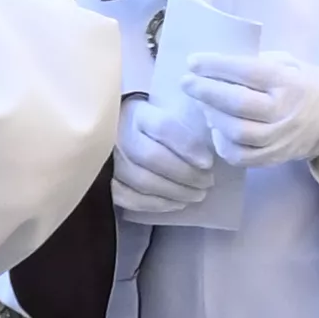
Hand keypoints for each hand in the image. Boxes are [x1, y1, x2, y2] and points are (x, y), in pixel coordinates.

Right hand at [111, 95, 216, 216]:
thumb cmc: (149, 123)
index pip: (164, 128)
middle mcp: (120, 134)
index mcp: (138, 113)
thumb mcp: (164, 112)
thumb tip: (214, 146)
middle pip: (153, 157)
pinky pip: (128, 197)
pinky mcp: (104, 180)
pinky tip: (176, 204)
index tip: (209, 162)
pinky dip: (155, 204)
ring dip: (175, 192)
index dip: (188, 147)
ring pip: (142, 180)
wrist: (110, 129)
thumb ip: (183, 124)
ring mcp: (108, 159)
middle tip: (208, 183)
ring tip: (198, 195)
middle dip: (186, 174)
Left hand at [182, 52, 318, 167]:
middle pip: (238, 104)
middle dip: (206, 91)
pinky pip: (240, 156)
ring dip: (212, 117)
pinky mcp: (275, 157)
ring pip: (237, 133)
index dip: (217, 66)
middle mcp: (285, 112)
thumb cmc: (302, 84)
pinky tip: (217, 129)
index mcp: (289, 82)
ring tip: (202, 105)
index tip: (194, 61)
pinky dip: (222, 143)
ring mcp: (280, 138)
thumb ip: (256, 62)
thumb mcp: (287, 63)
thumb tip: (215, 64)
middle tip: (187, 82)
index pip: (248, 72)